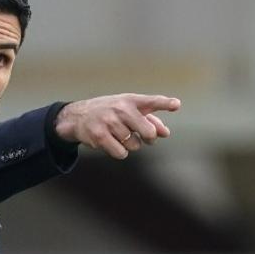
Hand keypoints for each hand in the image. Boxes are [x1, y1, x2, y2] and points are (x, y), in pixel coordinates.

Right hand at [54, 94, 180, 158]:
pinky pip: (121, 153)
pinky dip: (120, 152)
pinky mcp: (99, 136)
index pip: (151, 101)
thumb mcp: (128, 110)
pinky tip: (111, 143)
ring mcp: (109, 122)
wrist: (78, 116)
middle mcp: (120, 109)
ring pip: (134, 146)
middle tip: (143, 137)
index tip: (176, 104)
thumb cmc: (109, 112)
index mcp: (130, 100)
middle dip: (149, 139)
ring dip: (130, 145)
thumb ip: (149, 119)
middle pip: (148, 132)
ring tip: (118, 136)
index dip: (165, 103)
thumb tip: (165, 133)